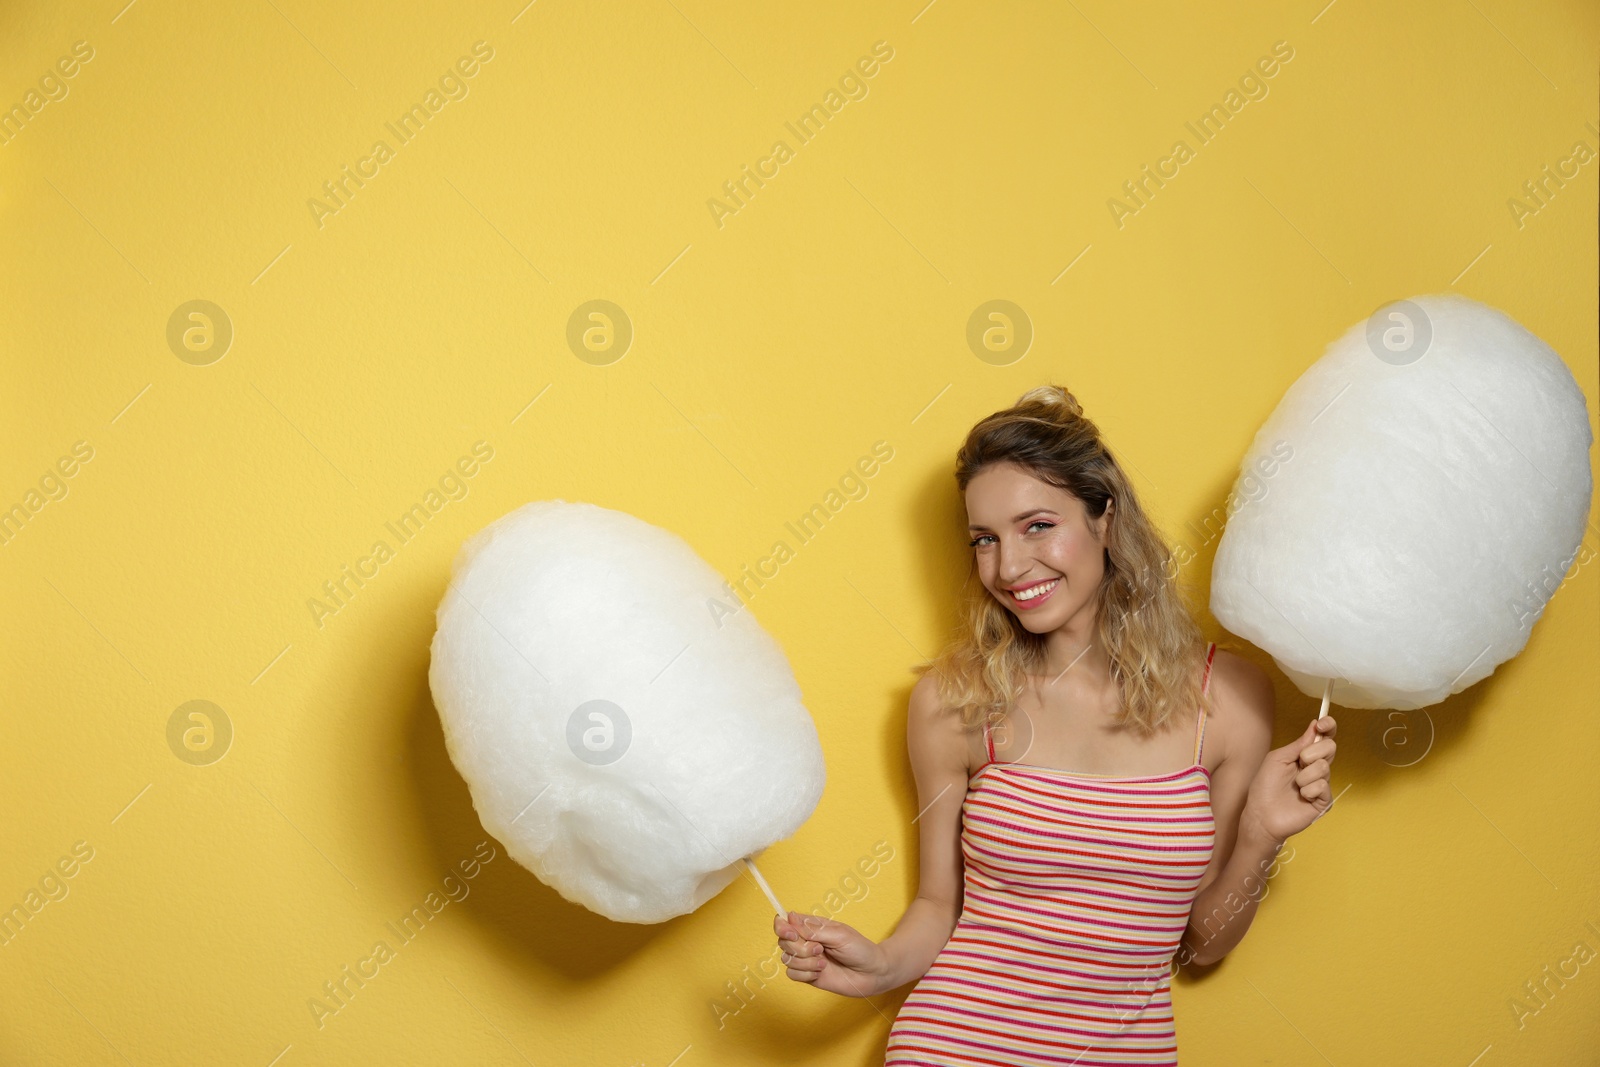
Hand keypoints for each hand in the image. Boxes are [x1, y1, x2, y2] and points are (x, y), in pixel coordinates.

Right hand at [774, 910, 887, 998]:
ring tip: (823, 963)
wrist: (872, 974)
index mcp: (812, 926)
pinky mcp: (807, 975)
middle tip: (820, 949)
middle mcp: (806, 941)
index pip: (785, 921)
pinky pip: (792, 974)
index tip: (792, 934)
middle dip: (799, 947)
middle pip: (783, 941)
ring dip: (805, 962)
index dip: (782, 926)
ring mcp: (806, 959)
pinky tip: (820, 972)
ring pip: (786, 959)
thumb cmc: (859, 949)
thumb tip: (790, 917)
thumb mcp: (838, 934)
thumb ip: (813, 929)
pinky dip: (805, 974)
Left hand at [1241, 715, 1337, 844]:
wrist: (1261, 814)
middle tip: (1299, 762)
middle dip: (1312, 753)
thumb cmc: (1265, 786)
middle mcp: (1316, 768)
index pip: (1325, 737)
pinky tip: (1301, 797)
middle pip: (1330, 747)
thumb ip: (1298, 744)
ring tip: (1295, 786)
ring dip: (1304, 775)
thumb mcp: (1278, 758)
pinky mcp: (1324, 801)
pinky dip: (1308, 790)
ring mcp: (1322, 784)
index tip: (1322, 724)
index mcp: (1305, 755)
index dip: (1328, 727)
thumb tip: (1315, 726)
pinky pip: (1322, 786)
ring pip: (1324, 767)